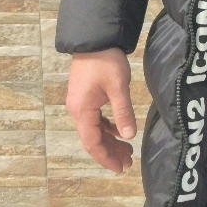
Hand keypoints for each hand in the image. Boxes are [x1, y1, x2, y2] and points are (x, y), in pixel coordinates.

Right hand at [65, 47, 136, 173]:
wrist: (95, 39)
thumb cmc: (106, 61)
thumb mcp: (119, 87)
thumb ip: (123, 112)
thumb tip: (129, 136)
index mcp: (82, 110)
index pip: (92, 143)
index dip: (106, 158)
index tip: (119, 168)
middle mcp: (77, 110)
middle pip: (93, 139)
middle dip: (110, 152)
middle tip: (129, 162)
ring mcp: (80, 103)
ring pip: (95, 129)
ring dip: (110, 141)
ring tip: (127, 150)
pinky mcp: (85, 96)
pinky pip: (96, 119)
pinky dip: (107, 127)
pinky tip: (119, 131)